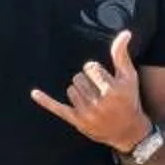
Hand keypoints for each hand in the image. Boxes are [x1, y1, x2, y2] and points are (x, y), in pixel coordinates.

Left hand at [30, 29, 154, 151]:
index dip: (96, 71)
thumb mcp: (129, 77)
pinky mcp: (76, 121)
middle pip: (78, 78)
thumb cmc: (129, 99)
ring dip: (79, 92)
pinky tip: (34, 93)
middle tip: (99, 92)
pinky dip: (46, 101)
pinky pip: (57, 108)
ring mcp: (86, 113)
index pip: (90, 67)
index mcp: (112, 90)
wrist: (128, 131)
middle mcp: (98, 103)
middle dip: (87, 82)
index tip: (104, 80)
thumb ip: (122, 54)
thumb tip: (125, 33)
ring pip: (71, 90)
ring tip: (93, 100)